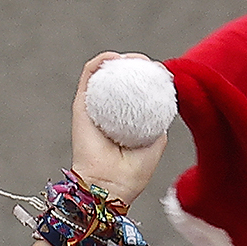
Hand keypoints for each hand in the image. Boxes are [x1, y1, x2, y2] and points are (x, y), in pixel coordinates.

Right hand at [67, 51, 173, 204]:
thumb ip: (159, 126)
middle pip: (121, 80)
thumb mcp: (155, 145)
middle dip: (136, 66)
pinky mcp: (80, 105)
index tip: (160, 74)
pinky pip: (88, 76)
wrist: (109, 187)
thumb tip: (165, 107)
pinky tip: (115, 58)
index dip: (146, 79)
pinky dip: (100, 63)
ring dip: (120, 61)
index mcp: (122, 121)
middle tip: (149, 65)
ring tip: (135, 59)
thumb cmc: (131, 175)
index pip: (134, 92)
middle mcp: (106, 112)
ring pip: (105, 74)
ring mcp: (93, 107)